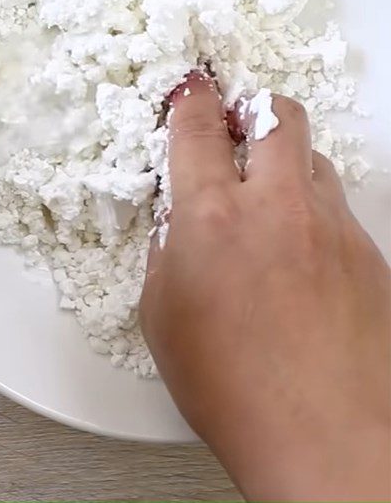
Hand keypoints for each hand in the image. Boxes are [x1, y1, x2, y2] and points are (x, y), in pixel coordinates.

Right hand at [140, 74, 390, 501]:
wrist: (326, 441)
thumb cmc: (233, 387)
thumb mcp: (162, 312)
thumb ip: (166, 249)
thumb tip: (178, 221)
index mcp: (211, 215)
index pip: (199, 126)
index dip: (190, 98)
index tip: (190, 90)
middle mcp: (275, 206)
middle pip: (274, 115)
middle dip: (251, 107)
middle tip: (236, 122)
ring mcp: (330, 226)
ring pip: (311, 157)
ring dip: (285, 159)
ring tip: (266, 194)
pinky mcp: (368, 253)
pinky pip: (337, 206)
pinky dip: (312, 208)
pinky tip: (298, 251)